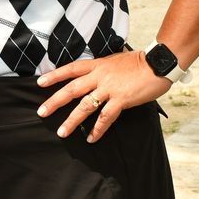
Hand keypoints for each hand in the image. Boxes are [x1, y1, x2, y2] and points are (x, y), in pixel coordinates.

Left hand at [36, 50, 169, 142]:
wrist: (158, 63)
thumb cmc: (139, 62)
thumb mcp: (115, 60)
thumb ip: (103, 68)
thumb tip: (94, 74)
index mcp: (97, 65)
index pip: (71, 69)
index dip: (55, 75)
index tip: (40, 82)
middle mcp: (100, 76)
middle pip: (71, 89)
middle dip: (55, 101)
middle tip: (42, 112)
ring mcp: (109, 88)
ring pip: (85, 106)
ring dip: (72, 120)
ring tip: (62, 132)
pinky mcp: (121, 99)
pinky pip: (106, 117)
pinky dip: (97, 129)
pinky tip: (91, 138)